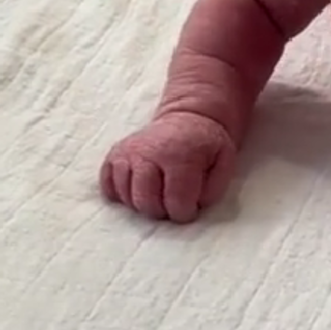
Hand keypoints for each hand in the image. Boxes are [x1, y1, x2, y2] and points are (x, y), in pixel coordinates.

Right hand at [100, 112, 236, 222]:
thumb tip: (192, 206)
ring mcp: (129, 152)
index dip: (185, 212)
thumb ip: (213, 189)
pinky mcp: (115, 153)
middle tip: (171, 202)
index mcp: (180, 155)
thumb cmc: (206, 145)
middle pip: (146, 202)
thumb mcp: (223, 161)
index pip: (176, 204)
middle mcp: (149, 152)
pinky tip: (136, 189)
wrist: (188, 117)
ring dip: (141, 203)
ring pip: (125, 196)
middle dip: (161, 211)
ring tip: (157, 193)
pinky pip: (107, 184)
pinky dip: (119, 193)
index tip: (190, 205)